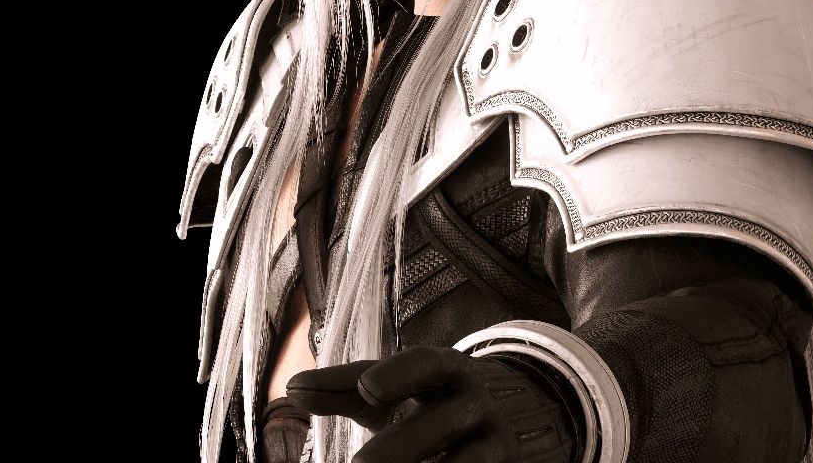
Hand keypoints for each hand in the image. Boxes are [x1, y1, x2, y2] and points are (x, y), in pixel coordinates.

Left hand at [286, 344, 576, 462]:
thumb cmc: (435, 399)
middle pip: (439, 423)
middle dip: (397, 449)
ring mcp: (496, 441)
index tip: (366, 389)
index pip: (425, 363)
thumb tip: (291, 388)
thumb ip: (347, 388)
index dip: (397, 374)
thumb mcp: (398, 387)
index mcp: (447, 368)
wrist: (521, 411)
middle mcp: (475, 400)